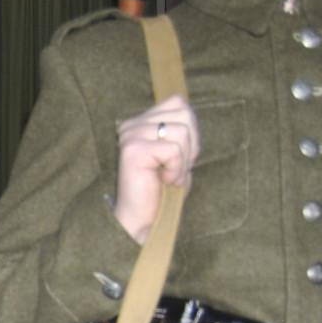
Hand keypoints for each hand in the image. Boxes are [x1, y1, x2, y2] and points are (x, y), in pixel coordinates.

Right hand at [113, 96, 198, 244]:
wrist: (142, 218)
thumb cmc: (161, 190)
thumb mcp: (177, 153)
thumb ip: (181, 129)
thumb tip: (189, 111)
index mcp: (140, 121)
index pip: (179, 103)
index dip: (191, 131)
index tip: (179, 157)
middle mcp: (131, 125)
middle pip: (184, 113)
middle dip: (191, 144)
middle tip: (176, 168)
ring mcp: (130, 136)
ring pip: (182, 131)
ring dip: (184, 159)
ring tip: (169, 176)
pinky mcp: (133, 151)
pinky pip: (173, 150)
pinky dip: (176, 169)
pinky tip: (163, 181)